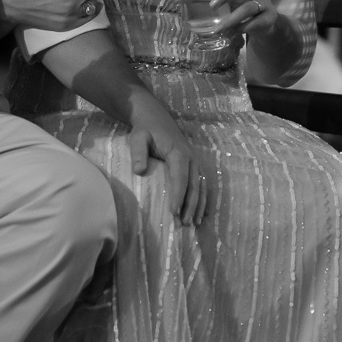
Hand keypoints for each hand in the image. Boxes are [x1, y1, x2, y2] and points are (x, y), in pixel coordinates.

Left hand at [126, 107, 207, 226]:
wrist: (155, 117)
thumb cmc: (145, 130)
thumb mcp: (137, 137)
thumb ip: (138, 153)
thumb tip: (139, 171)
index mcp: (178, 153)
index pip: (180, 178)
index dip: (178, 195)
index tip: (174, 212)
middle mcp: (190, 158)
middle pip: (194, 185)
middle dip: (190, 206)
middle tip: (183, 224)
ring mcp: (194, 161)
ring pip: (201, 186)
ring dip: (198, 205)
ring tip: (193, 224)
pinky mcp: (194, 164)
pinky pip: (202, 183)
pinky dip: (203, 199)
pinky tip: (201, 214)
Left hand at [211, 0, 276, 37]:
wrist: (268, 22)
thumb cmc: (246, 6)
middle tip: (212, 5)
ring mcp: (265, 3)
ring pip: (249, 7)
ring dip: (231, 18)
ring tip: (218, 28)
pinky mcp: (270, 17)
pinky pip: (257, 22)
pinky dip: (244, 27)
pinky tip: (235, 32)